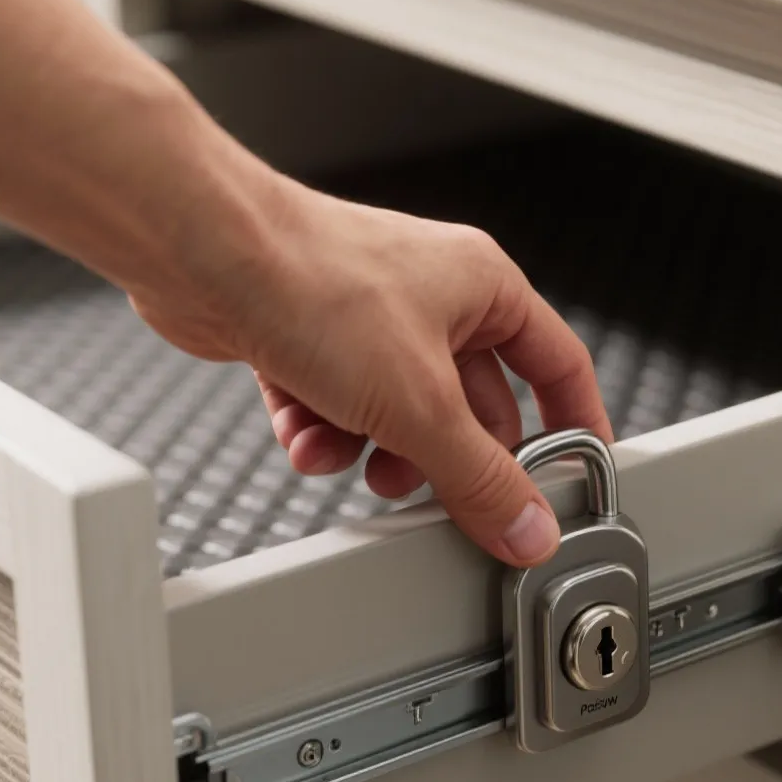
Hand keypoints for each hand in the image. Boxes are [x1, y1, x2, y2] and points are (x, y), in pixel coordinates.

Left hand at [128, 179, 612, 568]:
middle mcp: (431, 296)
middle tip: (439, 496)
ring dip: (376, 453)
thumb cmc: (312, 282)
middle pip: (472, 407)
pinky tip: (303, 438)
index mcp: (483, 287)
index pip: (558, 364)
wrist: (202, 253)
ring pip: (399, 415)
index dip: (574, 425)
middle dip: (446, 458)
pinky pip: (335, 408)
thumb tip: (530, 528)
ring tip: (355, 463)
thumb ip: (480, 478)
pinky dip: (321, 433)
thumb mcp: (420, 405)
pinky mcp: (307, 337)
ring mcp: (368, 318)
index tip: (579, 479)